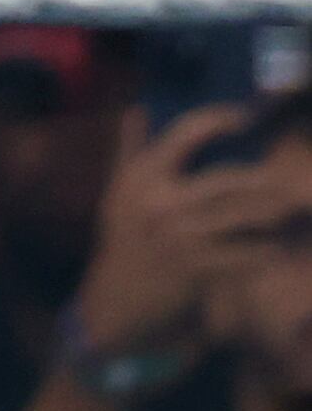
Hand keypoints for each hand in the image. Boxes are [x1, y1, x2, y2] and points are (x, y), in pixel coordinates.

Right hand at [72, 104, 277, 356]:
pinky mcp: (196, 267)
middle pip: (225, 178)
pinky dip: (265, 250)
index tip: (243, 116)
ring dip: (273, 213)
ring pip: (240, 216)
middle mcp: (160, 199)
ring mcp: (179, 235)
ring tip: (294, 208)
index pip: (184, 134)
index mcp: (142, 175)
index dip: (216, 120)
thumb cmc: (121, 240)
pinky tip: (281, 245)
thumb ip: (129, 149)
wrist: (117, 300)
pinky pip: (242, 254)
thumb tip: (136, 110)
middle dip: (262, 178)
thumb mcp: (118, 191)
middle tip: (287, 176)